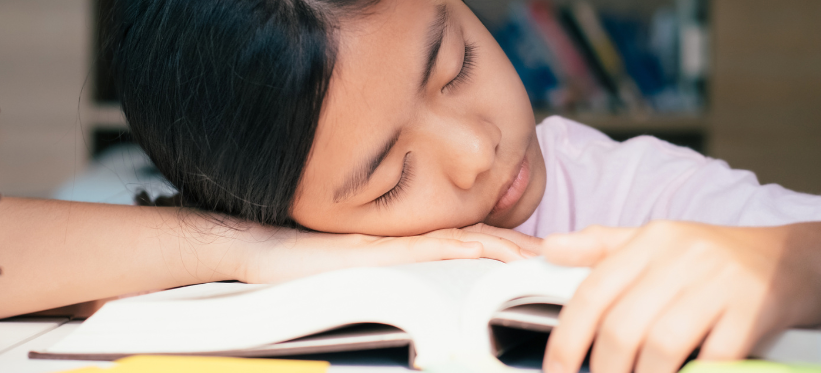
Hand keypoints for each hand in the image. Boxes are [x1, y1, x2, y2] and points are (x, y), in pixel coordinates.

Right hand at [237, 223, 541, 283]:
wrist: (264, 256)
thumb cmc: (309, 272)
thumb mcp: (369, 280)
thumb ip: (405, 282)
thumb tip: (436, 306)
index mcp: (414, 245)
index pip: (474, 242)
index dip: (511, 249)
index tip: (543, 260)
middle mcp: (411, 239)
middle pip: (478, 239)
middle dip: (520, 249)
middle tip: (556, 259)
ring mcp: (395, 243)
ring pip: (459, 241)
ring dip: (500, 249)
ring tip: (533, 259)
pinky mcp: (376, 251)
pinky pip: (422, 248)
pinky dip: (453, 250)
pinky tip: (478, 254)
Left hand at [541, 221, 820, 372]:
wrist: (802, 260)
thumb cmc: (721, 259)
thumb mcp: (661, 242)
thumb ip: (603, 247)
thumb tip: (549, 249)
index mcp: (651, 240)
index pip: (592, 293)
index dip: (567, 340)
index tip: (557, 371)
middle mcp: (683, 256)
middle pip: (623, 328)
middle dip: (605, 371)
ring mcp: (721, 283)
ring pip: (662, 347)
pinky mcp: (755, 311)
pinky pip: (713, 359)